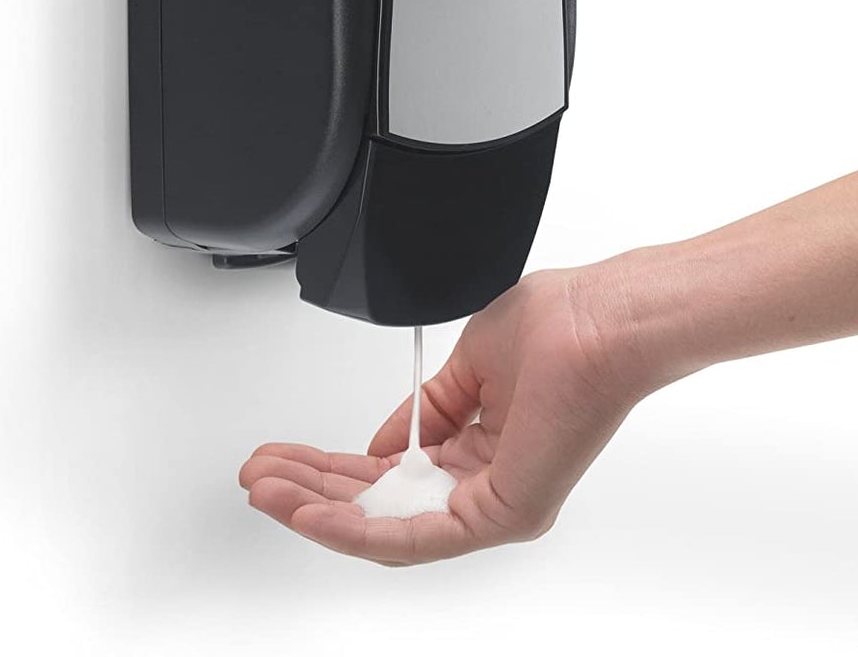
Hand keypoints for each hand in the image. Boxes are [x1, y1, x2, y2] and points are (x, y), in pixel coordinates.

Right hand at [239, 266, 650, 564]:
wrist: (599, 321)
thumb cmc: (558, 327)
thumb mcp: (466, 366)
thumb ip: (424, 409)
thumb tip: (379, 442)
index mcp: (481, 453)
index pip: (390, 476)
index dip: (330, 468)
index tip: (284, 454)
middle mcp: (487, 487)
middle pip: (378, 506)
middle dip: (309, 491)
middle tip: (258, 477)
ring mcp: (494, 507)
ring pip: (385, 527)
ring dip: (317, 510)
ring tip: (265, 492)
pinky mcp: (501, 516)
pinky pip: (413, 536)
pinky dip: (355, 526)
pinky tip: (311, 512)